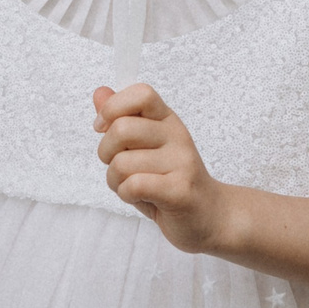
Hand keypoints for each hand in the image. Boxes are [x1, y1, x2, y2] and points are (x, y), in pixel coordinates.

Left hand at [94, 84, 236, 254]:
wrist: (209, 214)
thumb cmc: (169, 180)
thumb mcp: (144, 146)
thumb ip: (121, 119)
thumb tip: (99, 93)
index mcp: (166, 119)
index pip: (141, 93)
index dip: (112, 108)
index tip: (103, 127)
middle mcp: (176, 135)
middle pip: (121, 129)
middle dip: (105, 152)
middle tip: (118, 166)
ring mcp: (181, 162)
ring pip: (122, 163)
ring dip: (116, 181)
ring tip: (133, 187)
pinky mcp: (179, 190)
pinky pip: (134, 185)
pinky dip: (126, 194)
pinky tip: (140, 197)